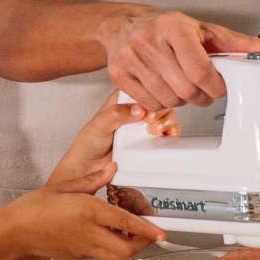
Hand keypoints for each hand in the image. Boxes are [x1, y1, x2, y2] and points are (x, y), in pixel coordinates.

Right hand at [0, 188, 164, 259]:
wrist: (15, 231)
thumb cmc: (36, 206)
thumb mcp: (66, 186)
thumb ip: (93, 179)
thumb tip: (113, 168)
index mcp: (88, 213)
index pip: (125, 224)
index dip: (146, 229)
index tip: (162, 231)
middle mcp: (89, 234)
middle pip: (126, 249)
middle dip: (142, 244)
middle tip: (150, 232)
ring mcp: (84, 248)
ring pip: (116, 257)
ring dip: (129, 248)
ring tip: (132, 234)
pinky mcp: (78, 256)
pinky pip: (103, 256)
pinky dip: (114, 249)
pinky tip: (111, 235)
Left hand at [45, 99, 176, 195]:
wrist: (88, 170)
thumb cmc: (88, 145)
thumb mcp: (99, 125)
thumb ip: (116, 114)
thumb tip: (139, 109)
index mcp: (121, 100)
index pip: (143, 89)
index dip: (149, 96)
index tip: (147, 109)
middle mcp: (135, 111)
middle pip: (159, 101)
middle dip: (160, 110)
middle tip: (151, 122)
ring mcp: (144, 126)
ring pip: (167, 116)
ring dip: (167, 122)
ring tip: (155, 131)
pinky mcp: (152, 140)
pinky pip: (168, 133)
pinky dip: (171, 134)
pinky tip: (164, 138)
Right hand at [103, 10, 259, 109]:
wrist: (125, 25)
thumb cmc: (171, 29)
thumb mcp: (207, 32)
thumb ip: (243, 46)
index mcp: (175, 26)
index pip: (200, 69)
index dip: (215, 86)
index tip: (219, 86)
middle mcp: (150, 39)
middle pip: (185, 88)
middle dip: (200, 95)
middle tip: (201, 88)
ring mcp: (131, 57)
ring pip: (167, 99)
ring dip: (180, 100)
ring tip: (181, 85)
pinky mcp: (117, 74)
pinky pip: (147, 104)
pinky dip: (160, 103)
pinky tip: (163, 88)